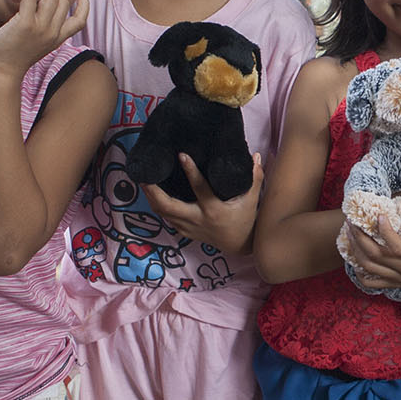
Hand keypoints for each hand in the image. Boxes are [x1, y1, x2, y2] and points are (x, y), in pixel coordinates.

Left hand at [0, 0, 88, 77]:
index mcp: (57, 39)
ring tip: (20, 0)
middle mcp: (53, 33)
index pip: (80, 22)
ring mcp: (41, 29)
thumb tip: (41, 6)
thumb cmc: (12, 56)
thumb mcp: (37, 44)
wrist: (1, 72)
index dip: (85, 6)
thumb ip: (44, 30)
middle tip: (31, 0)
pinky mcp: (25, 24)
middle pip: (63, 1)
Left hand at [143, 153, 263, 253]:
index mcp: (213, 209)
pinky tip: (152, 195)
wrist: (239, 245)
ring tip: (143, 181)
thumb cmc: (246, 220)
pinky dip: (158, 206)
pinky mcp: (185, 231)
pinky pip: (166, 218)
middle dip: (154, 191)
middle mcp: (198, 219)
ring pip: (163, 213)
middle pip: (168, 206)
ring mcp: (189, 227)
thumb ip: (255, 179)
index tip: (181, 155)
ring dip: (151, 198)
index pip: (199, 188)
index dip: (190, 171)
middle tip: (144, 175)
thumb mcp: (252, 200)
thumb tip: (257, 156)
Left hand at [341, 193, 400, 297]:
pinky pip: (372, 283)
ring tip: (350, 234)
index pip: (397, 247)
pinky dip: (359, 273)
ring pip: (370, 268)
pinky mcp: (396, 284)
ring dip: (356, 251)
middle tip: (352, 221)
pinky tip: (355, 259)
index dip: (385, 231)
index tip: (379, 215)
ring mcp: (400, 278)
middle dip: (360, 237)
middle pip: (376, 256)